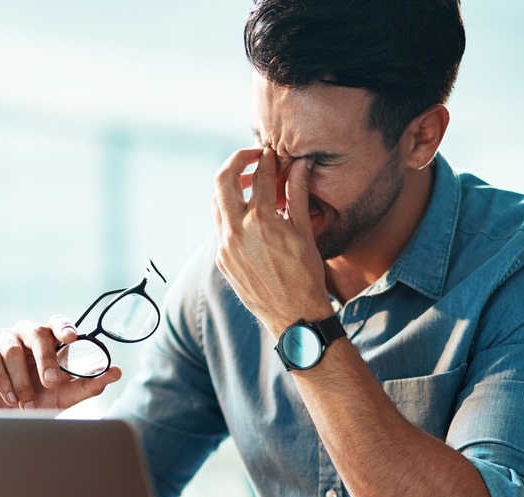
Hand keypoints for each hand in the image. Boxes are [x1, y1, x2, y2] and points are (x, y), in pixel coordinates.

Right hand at [0, 317, 121, 409]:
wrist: (3, 422)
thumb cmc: (37, 403)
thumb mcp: (65, 397)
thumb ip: (90, 384)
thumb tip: (116, 372)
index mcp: (49, 341)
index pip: (57, 323)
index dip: (64, 326)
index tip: (71, 338)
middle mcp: (26, 335)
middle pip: (37, 332)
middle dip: (46, 359)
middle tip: (51, 383)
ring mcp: (2, 339)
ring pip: (13, 348)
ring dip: (21, 380)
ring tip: (26, 403)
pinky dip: (2, 380)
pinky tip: (10, 398)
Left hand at [213, 147, 332, 335]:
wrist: (294, 316)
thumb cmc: (306, 275)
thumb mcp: (304, 231)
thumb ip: (298, 194)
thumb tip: (300, 164)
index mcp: (261, 220)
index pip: (260, 176)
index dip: (267, 160)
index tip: (271, 153)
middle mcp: (237, 231)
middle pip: (223, 179)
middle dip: (236, 161)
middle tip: (252, 158)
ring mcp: (225, 246)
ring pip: (216, 203)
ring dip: (230, 188)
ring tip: (249, 186)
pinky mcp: (222, 260)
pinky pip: (219, 227)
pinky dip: (230, 213)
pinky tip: (247, 216)